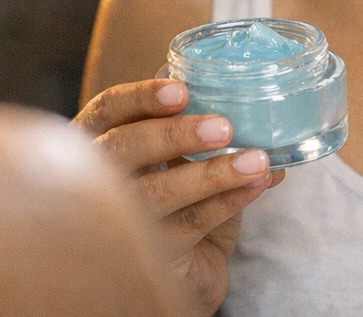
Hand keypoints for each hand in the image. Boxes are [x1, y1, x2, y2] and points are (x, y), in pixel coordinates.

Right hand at [74, 79, 282, 315]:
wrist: (182, 271)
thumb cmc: (183, 203)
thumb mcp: (189, 162)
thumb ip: (213, 138)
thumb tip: (266, 128)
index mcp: (101, 140)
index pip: (109, 110)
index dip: (141, 98)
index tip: (181, 91)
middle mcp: (96, 178)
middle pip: (123, 148)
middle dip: (174, 135)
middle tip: (224, 128)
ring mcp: (117, 221)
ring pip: (158, 191)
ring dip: (212, 173)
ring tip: (256, 161)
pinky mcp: (147, 255)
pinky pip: (191, 222)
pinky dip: (228, 200)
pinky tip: (256, 185)